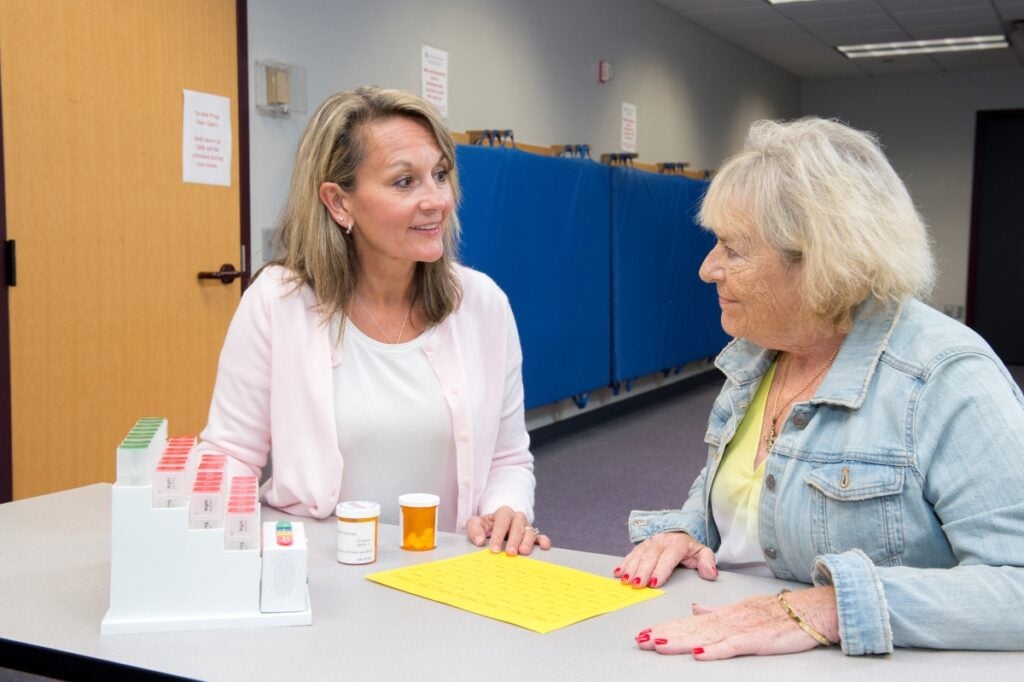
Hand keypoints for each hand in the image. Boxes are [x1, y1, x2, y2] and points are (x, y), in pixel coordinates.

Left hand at [465, 505, 551, 555]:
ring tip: (523, 552)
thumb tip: (480, 541)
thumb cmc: (485, 526)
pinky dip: (543, 541)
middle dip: (514, 540)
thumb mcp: (475, 524)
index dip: (498, 535)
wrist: (495, 526)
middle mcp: (517, 518)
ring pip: (530, 531)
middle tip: (510, 553)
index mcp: (503, 513)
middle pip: (518, 526)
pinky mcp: (532, 536)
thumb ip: (474, 529)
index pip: (502, 521)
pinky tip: (543, 547)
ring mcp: (526, 527)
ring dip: (527, 542)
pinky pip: (540, 536)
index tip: (494, 550)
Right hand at [614, 531, 716, 587]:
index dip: (660, 570)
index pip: (668, 557)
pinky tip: (618, 572)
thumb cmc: (690, 548)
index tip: (653, 583)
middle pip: (650, 556)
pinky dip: (624, 563)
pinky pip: (631, 554)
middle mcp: (661, 541)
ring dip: (630, 568)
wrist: (679, 533)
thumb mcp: (703, 552)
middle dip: (642, 571)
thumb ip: (707, 562)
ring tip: (625, 580)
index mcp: (677, 543)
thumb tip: (710, 573)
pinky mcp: (641, 546)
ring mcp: (649, 542)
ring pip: (638, 555)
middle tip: (636, 584)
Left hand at [634, 586, 839, 659]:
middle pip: (692, 629)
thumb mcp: (744, 609)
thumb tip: (695, 607)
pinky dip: (716, 650)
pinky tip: (699, 654)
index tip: (647, 633)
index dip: (668, 627)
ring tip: (658, 644)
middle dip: (666, 634)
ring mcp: (743, 629)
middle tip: (640, 639)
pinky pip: (734, 646)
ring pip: (706, 636)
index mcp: (725, 614)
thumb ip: (717, 610)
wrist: (813, 609)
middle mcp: (729, 620)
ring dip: (681, 640)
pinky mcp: (758, 640)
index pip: (691, 622)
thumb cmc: (781, 613)